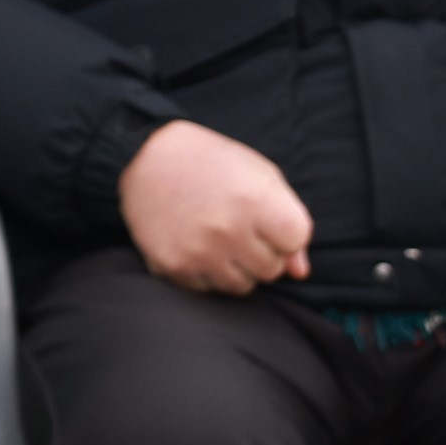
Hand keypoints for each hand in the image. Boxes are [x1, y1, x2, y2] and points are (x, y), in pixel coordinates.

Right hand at [122, 120, 315, 296]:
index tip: (264, 215)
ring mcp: (199, 252)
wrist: (145, 156)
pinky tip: (195, 243)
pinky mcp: (173, 267)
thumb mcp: (259, 175)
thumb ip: (290, 221)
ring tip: (218, 237)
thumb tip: (300, 272)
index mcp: (256, 200)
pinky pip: (208, 288)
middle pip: (272, 269)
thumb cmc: (211, 162)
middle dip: (261, 250)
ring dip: (237, 266)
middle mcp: (228, 230)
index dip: (284, 229)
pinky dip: (206, 271)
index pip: (295, 240)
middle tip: (237, 225)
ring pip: (242, 286)